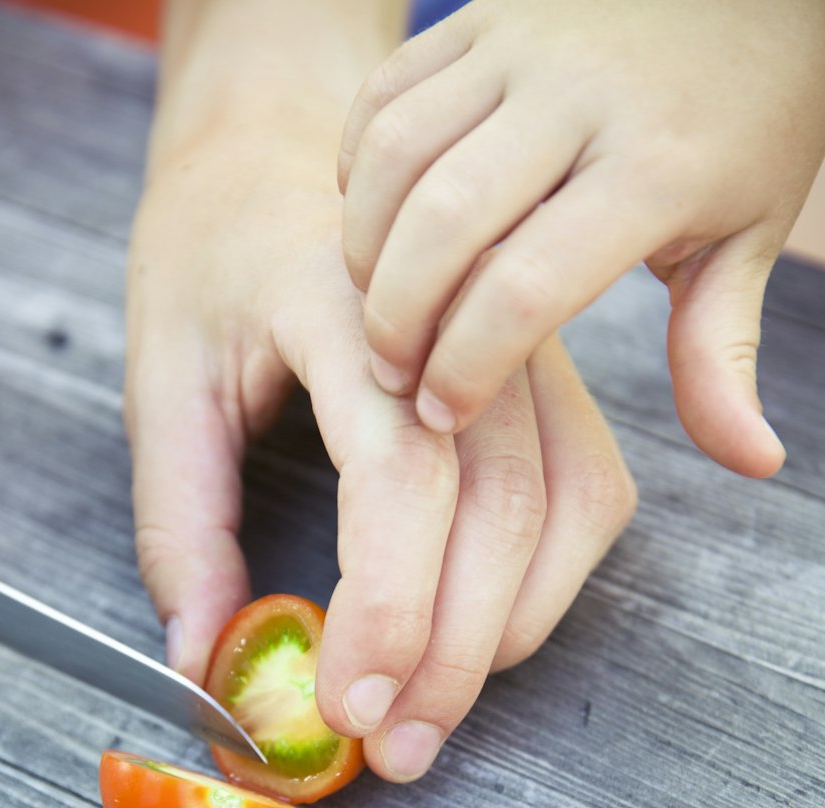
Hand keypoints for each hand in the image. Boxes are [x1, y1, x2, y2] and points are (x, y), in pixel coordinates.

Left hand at [125, 113, 634, 782]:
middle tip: (387, 753)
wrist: (281, 143)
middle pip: (497, 512)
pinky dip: (543, 590)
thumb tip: (203, 661)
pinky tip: (484, 642)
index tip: (346, 707)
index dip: (389, 607)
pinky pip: (584, 503)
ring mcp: (517, 353)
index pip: (402, 474)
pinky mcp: (544, 386)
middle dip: (448, 658)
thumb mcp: (163, 379)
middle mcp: (458, 328)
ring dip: (500, 639)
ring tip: (426, 721)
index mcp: (349, 312)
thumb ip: (182, 526)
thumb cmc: (217, 247)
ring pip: (559, 517)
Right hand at [339, 0, 824, 477]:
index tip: (443, 416)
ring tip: (377, 309)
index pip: (524, 288)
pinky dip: (358, 168)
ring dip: (366, 248)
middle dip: (398, 318)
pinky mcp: (481, 14)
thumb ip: (721, 352)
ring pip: (398, 154)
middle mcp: (579, 99)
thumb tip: (751, 461)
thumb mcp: (748, 235)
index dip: (466, 366)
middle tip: (393, 377)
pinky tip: (375, 226)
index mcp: (654, 169)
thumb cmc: (746, 118)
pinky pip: (386, 92)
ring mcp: (523, 45)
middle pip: (444, 224)